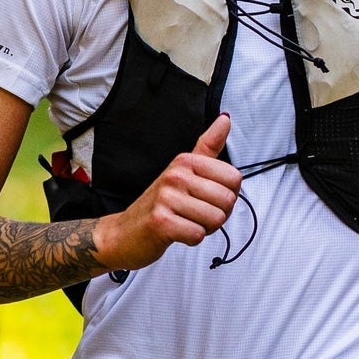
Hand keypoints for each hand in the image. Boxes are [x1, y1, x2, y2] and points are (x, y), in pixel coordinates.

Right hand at [98, 116, 242, 270]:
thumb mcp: (183, 171)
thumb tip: (225, 118)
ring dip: (204, 228)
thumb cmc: (160, 204)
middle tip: (193, 214)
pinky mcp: (160, 222)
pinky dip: (191, 239)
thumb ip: (207, 147)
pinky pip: (197, 235)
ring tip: (184, 222)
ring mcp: (166, 198)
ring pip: (215, 219)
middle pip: (227, 200)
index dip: (226, 195)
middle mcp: (175, 175)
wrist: (124, 233)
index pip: (234, 178)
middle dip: (217, 215)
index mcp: (185, 161)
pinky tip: (176, 233)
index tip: (205, 198)